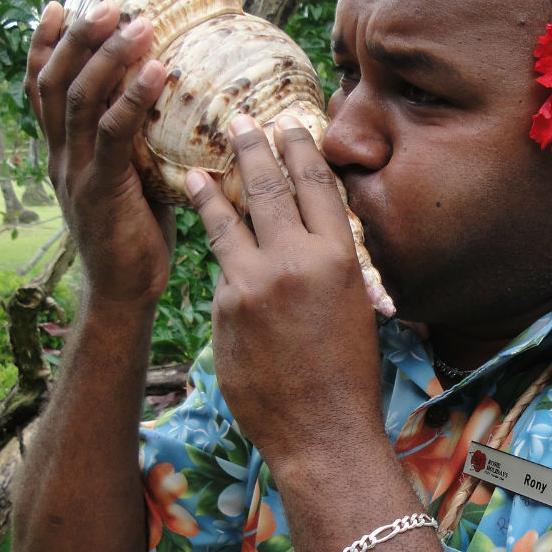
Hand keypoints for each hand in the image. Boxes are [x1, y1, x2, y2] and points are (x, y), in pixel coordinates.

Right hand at [25, 0, 173, 307]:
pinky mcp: (102, 191)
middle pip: (56, 82)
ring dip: (109, 57)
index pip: (42, 89)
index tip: (58, 6)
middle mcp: (61, 157)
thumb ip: (136, 146)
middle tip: (109, 3)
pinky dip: (133, 98)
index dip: (45, 45)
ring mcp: (77, 173)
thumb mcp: (131, 180)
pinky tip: (158, 72)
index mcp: (63, 153)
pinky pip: (114, 135)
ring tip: (139, 24)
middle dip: (79, 37)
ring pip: (80, 99)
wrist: (125, 294)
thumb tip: (172, 109)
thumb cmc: (137, 238)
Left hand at [186, 114, 383, 469]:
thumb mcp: (354, 310)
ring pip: (227, 220)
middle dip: (253, 147)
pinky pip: (222, 272)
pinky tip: (208, 245)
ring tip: (197, 167)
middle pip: (268, 187)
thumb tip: (307, 241)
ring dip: (211, 188)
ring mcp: (254, 283)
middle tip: (239, 119)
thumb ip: (329, 269)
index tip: (289, 122)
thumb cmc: (349, 377)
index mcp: (338, 258)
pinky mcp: (225, 309)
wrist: (322, 432)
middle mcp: (296, 260)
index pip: (315, 184)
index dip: (300, 147)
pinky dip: (219, 257)